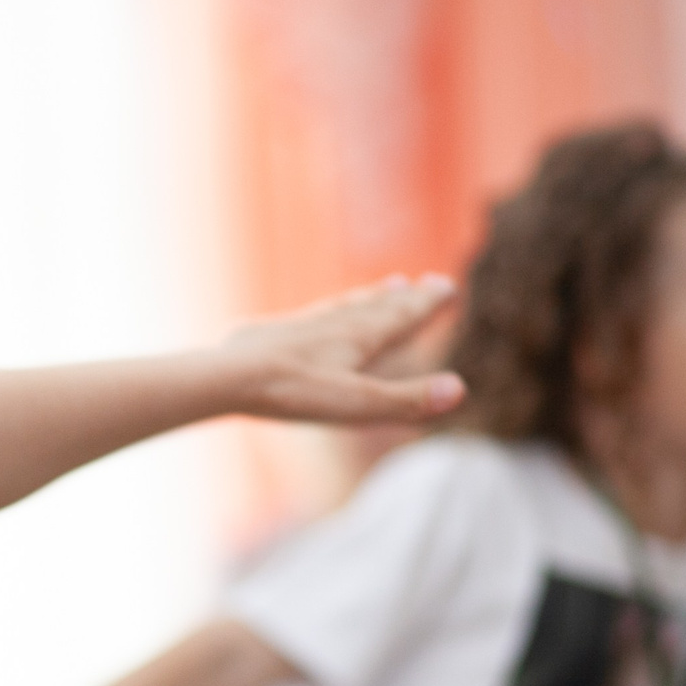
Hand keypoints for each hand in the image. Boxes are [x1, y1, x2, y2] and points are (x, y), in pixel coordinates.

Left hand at [215, 274, 464, 424]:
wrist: (226, 377)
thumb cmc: (292, 393)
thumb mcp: (356, 404)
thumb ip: (406, 400)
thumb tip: (459, 389)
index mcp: (359, 339)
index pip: (401, 318)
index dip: (427, 305)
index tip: (447, 287)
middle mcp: (333, 325)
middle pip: (379, 308)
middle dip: (408, 298)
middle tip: (430, 281)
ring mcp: (301, 327)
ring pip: (346, 308)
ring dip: (372, 298)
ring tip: (389, 286)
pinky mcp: (269, 334)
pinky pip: (308, 318)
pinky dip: (327, 312)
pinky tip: (318, 316)